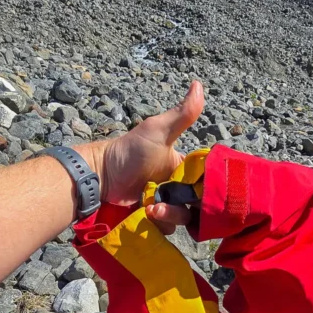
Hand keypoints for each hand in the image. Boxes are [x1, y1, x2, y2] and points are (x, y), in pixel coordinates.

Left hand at [82, 81, 203, 232]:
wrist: (102, 176)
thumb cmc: (130, 151)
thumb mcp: (158, 130)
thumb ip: (182, 113)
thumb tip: (199, 84)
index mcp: (186, 168)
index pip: (208, 181)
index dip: (209, 188)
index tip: (201, 191)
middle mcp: (181, 187)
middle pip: (198, 204)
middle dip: (183, 205)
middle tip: (164, 201)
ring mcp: (168, 203)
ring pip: (184, 218)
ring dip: (170, 215)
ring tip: (151, 209)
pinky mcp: (156, 219)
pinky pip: (169, 228)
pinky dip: (160, 224)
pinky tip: (146, 215)